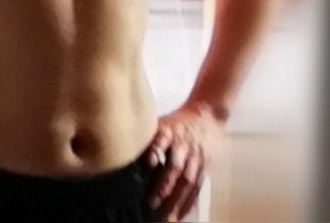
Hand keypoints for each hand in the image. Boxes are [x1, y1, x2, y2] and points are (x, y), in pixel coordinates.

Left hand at [146, 105, 224, 221]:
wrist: (206, 116)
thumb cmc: (175, 122)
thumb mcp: (160, 122)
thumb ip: (147, 138)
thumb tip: (124, 150)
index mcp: (170, 130)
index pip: (161, 140)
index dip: (155, 151)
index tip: (147, 164)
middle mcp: (184, 144)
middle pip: (176, 166)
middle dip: (164, 186)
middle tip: (151, 203)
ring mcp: (196, 156)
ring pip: (188, 180)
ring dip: (177, 199)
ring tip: (165, 216)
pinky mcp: (205, 166)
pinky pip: (198, 186)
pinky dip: (189, 202)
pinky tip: (180, 214)